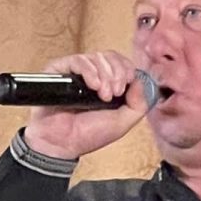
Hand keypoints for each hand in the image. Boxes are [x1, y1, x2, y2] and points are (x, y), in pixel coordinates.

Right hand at [24, 50, 152, 160]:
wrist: (62, 143)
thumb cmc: (87, 135)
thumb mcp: (122, 123)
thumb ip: (138, 105)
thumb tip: (140, 81)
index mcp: (107, 85)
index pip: (121, 63)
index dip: (127, 68)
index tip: (127, 84)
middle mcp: (92, 76)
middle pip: (111, 56)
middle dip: (117, 73)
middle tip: (114, 93)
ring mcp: (76, 72)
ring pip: (97, 57)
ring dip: (104, 75)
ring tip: (102, 95)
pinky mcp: (60, 70)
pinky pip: (79, 60)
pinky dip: (90, 71)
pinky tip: (92, 86)